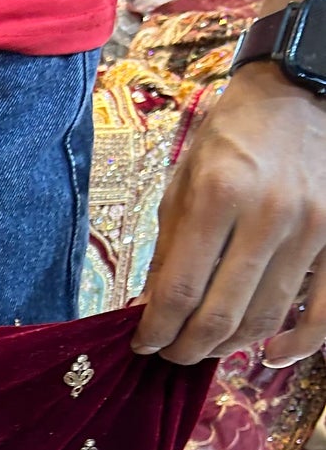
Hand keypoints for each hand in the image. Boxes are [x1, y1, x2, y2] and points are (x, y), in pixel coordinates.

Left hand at [133, 61, 325, 367]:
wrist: (299, 95)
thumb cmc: (232, 139)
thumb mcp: (183, 184)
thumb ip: (168, 251)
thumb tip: (150, 312)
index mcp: (219, 196)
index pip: (178, 290)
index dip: (156, 330)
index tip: (143, 343)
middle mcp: (269, 215)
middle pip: (220, 314)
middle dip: (187, 348)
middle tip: (171, 354)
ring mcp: (312, 228)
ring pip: (264, 318)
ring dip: (229, 346)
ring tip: (206, 346)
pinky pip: (324, 312)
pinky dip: (297, 344)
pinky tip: (269, 354)